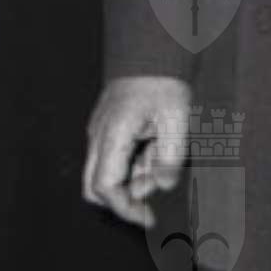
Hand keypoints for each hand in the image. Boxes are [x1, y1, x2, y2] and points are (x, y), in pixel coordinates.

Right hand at [82, 75, 190, 227]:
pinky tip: (154, 151)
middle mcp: (99, 135)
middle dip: (122, 200)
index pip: (104, 186)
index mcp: (113, 134)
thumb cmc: (164, 83)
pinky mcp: (106, 128)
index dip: (125, 208)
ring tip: (161, 159)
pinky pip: (112, 158)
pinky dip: (132, 166)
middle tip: (151, 202)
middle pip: (93, 186)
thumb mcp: (177, 121)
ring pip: (104, 173)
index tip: (149, 218)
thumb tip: (162, 185)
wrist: (151, 53)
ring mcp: (100, 131)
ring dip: (131, 179)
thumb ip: (169, 158)